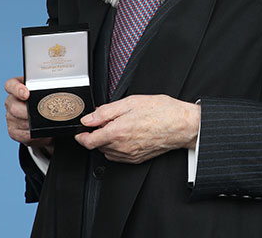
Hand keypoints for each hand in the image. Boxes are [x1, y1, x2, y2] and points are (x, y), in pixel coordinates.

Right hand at [4, 76, 52, 152]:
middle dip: (28, 112)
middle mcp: (11, 101)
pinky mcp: (13, 130)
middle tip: (42, 113)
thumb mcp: (44, 91)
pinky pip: (21, 135)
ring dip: (33, 124)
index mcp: (17, 87)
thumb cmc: (44, 100)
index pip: (11, 85)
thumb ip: (47, 90)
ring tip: (45, 124)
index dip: (17, 89)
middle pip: (14, 107)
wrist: (40, 118)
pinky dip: (33, 135)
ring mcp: (10, 116)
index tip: (26, 94)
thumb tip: (59, 95)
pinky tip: (41, 133)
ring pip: (18, 122)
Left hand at [75, 94, 199, 163]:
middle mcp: (122, 147)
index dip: (81, 136)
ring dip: (106, 141)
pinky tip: (125, 135)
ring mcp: (130, 155)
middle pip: (98, 146)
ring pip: (108, 152)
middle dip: (96, 134)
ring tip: (117, 126)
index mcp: (117, 132)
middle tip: (104, 121)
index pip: (89, 141)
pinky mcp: (137, 159)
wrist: (181, 124)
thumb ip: (106, 111)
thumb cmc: (161, 111)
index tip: (80, 131)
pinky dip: (116, 148)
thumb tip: (88, 118)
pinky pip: (119, 156)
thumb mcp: (130, 102)